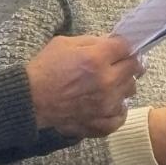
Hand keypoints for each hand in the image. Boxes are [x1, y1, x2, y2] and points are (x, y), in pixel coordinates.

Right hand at [27, 35, 142, 137]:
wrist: (31, 99)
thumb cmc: (45, 68)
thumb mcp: (64, 43)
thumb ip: (91, 41)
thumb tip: (111, 42)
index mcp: (96, 59)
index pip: (127, 48)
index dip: (125, 45)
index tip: (121, 48)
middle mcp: (106, 82)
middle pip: (134, 69)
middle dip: (128, 63)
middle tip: (120, 63)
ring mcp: (106, 105)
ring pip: (130, 91)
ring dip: (123, 84)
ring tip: (110, 83)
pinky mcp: (101, 123)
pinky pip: (121, 115)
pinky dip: (117, 108)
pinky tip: (108, 103)